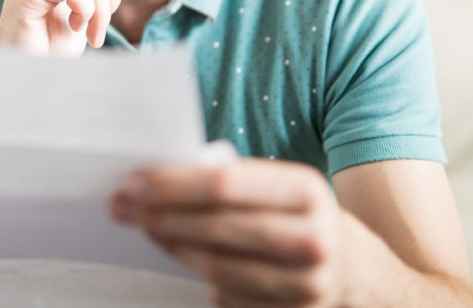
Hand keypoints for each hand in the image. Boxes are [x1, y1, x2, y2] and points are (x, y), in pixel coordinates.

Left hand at [110, 159, 354, 307]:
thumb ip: (226, 179)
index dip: (173, 184)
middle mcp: (311, 238)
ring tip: (143, 226)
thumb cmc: (294, 213)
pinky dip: (196, 272)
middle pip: (215, 227)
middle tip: (122, 205)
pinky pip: (226, 294)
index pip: (225, 184)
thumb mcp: (275, 184)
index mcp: (305, 190)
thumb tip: (153, 180)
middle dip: (160, 215)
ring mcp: (305, 284)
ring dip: (169, 244)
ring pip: (215, 265)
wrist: (351, 266)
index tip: (134, 181)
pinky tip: (178, 251)